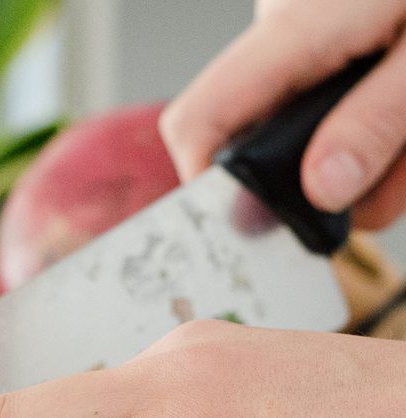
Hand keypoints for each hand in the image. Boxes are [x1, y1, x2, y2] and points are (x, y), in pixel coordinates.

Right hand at [160, 0, 405, 228]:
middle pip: (266, 141)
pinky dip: (387, 119)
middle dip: (335, 180)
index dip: (210, 187)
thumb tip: (320, 189)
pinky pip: (344, 98)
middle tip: (400, 174)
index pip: (199, 123)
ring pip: (315, 129)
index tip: (262, 226)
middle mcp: (287, 25)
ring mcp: (310, 26)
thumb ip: (381, 120)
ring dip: (378, 156)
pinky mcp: (340, 27)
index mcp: (298, 25)